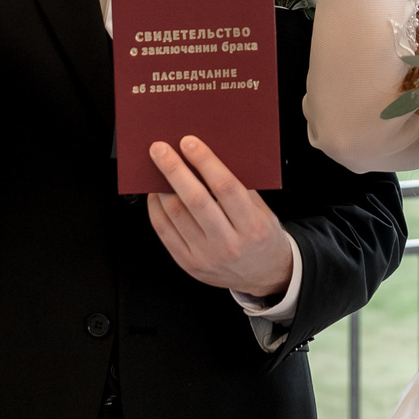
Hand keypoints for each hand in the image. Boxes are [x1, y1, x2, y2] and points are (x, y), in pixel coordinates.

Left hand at [148, 136, 295, 300]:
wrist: (263, 275)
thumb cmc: (262, 237)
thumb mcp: (263, 211)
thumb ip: (240, 187)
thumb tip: (207, 157)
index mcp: (252, 226)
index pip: (225, 187)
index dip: (205, 162)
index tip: (189, 143)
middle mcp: (229, 243)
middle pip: (196, 200)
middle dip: (174, 170)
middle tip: (160, 150)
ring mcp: (206, 256)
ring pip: (176, 215)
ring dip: (161, 187)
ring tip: (156, 169)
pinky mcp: (188, 264)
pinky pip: (165, 232)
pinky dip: (157, 208)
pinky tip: (156, 194)